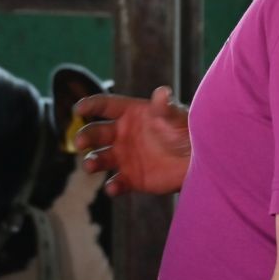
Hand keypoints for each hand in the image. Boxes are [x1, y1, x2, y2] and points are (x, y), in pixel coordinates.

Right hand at [74, 86, 190, 196]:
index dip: (90, 105)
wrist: (200, 161)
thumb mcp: (178, 117)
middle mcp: (122, 134)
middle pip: (95, 133)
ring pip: (100, 158)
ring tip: (90, 166)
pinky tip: (113, 187)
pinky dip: (112, 186)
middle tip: (80, 143)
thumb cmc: (189, 132)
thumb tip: (162, 92)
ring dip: (92, 161)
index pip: (104, 106)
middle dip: (84, 137)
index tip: (78, 109)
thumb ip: (166, 108)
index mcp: (130, 113)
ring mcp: (124, 157)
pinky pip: (117, 182)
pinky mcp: (131, 178)